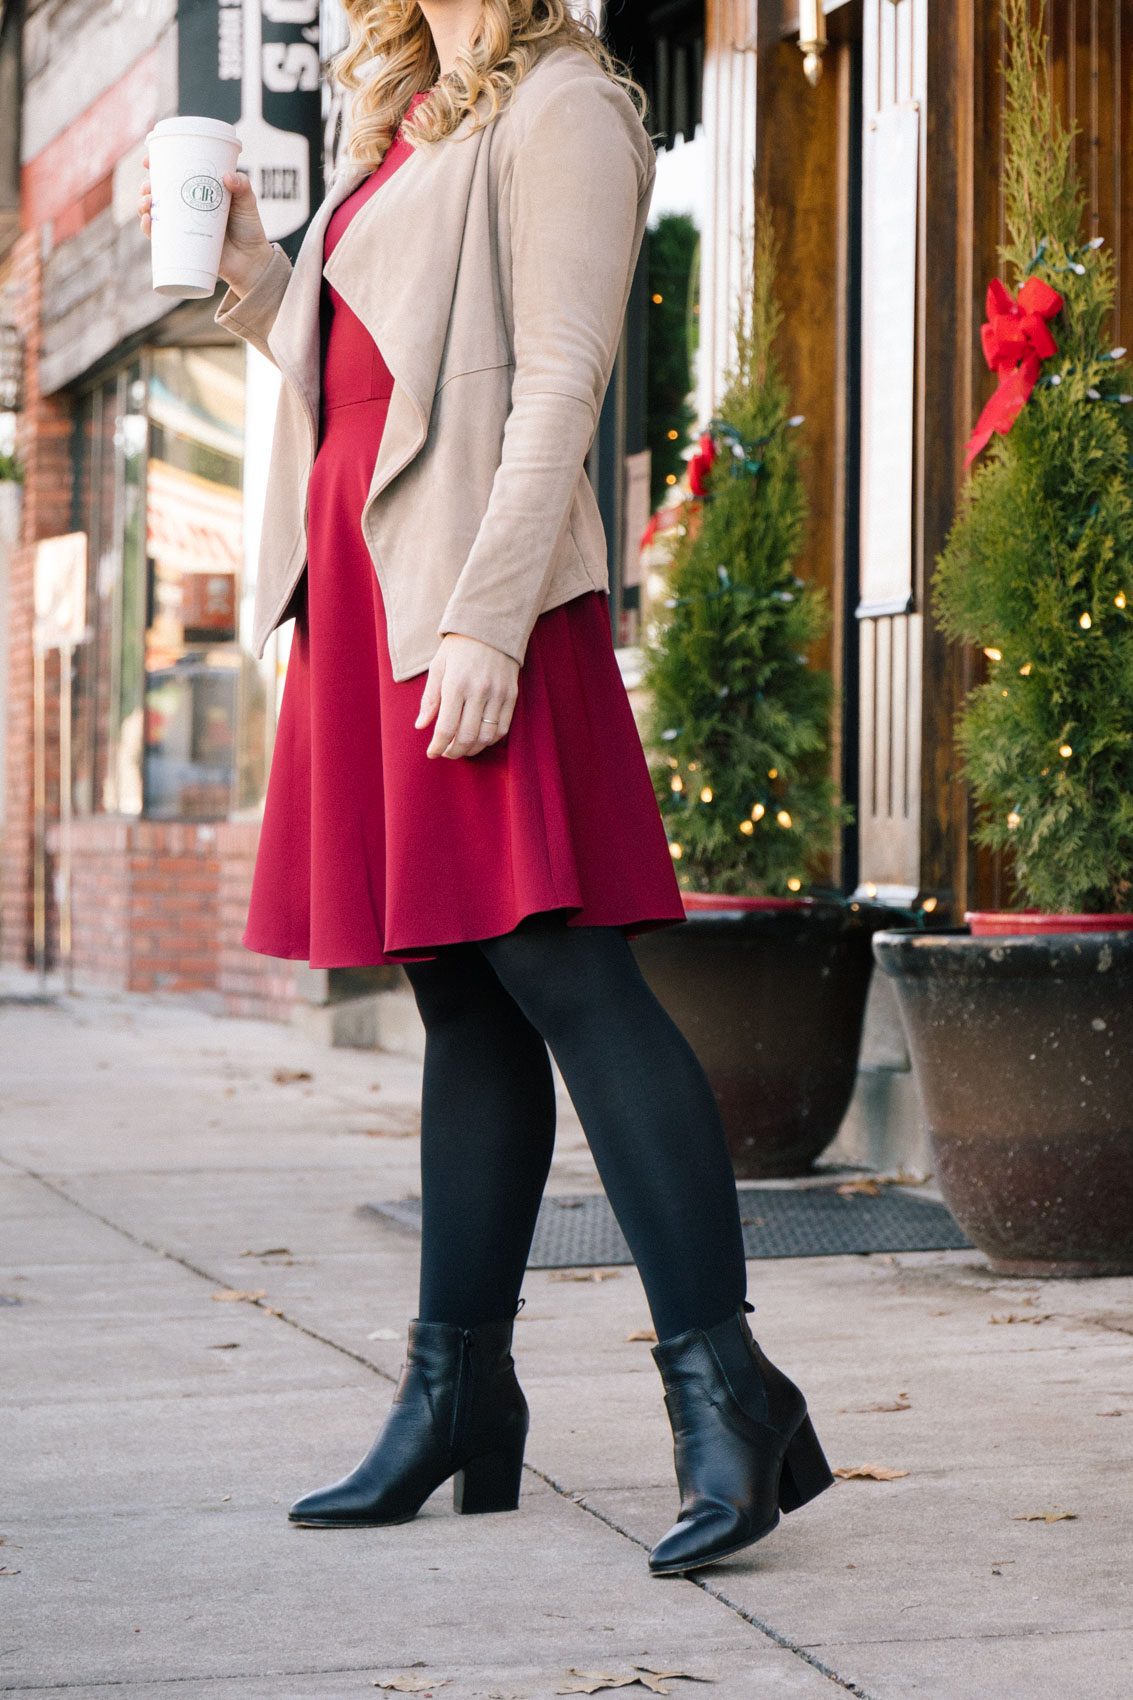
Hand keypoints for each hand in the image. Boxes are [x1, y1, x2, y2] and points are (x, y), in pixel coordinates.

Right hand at [137, 154, 274, 296]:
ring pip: (155, 214)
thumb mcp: (247, 203)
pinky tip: (148, 223)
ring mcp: (184, 229)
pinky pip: (160, 240)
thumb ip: (242, 186)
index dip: (156, 167)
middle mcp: (187, 209)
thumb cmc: (249, 230)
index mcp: (198, 192)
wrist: (253, 263)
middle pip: (159, 194)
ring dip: (143, 206)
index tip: (147, 161)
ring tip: (148, 203)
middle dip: (146, 187)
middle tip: (148, 187)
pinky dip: (150, 230)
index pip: (173, 176)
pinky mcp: (183, 248)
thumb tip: (227, 177)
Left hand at [415, 634, 519, 759]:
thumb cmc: (459, 647)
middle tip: (447, 753)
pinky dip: (490, 739)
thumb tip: (421, 726)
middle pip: (467, 737)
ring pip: (487, 736)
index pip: (446, 727)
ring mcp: (498, 694)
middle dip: (455, 752)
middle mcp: (478, 691)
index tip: (432, 753)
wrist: (491, 626)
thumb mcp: (438, 667)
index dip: (438, 746)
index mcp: (455, 684)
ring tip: (463, 747)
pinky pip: (503, 728)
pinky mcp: (512, 695)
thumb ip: (430, 698)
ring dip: (473, 749)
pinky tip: (480, 738)